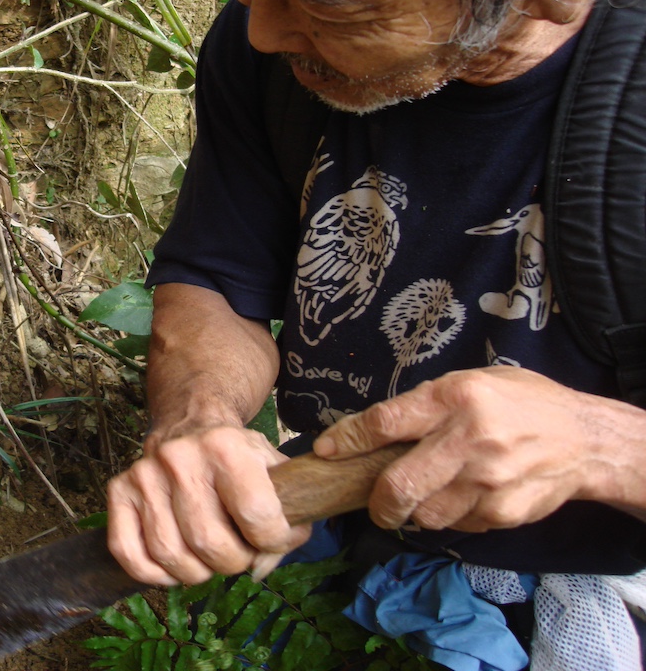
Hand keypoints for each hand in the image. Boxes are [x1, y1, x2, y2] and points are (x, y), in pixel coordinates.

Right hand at [108, 426, 311, 586]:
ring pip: (169, 553)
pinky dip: (153, 573)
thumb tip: (260, 566)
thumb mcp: (274, 470)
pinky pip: (127, 552)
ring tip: (207, 559)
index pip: (257, 515)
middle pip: (208, 542)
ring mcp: (144, 473)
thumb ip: (288, 519)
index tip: (270, 538)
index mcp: (225, 446)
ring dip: (195, 572)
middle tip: (237, 553)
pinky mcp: (119, 489)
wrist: (191, 422)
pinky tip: (173, 567)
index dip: (272, 540)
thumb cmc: (237, 455)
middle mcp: (179, 456)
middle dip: (232, 562)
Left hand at [312, 366, 620, 532]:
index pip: (383, 423)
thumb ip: (424, 406)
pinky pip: (457, 525)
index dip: (346, 441)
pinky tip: (462, 499)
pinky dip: (450, 518)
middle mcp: (467, 439)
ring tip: (425, 498)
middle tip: (375, 503)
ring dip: (415, 512)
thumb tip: (370, 432)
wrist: (586, 439)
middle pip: (397, 485)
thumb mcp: (469, 384)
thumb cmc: (520, 404)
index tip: (325, 451)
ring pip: (424, 514)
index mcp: (454, 398)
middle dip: (376, 502)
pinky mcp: (502, 511)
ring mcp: (487, 480)